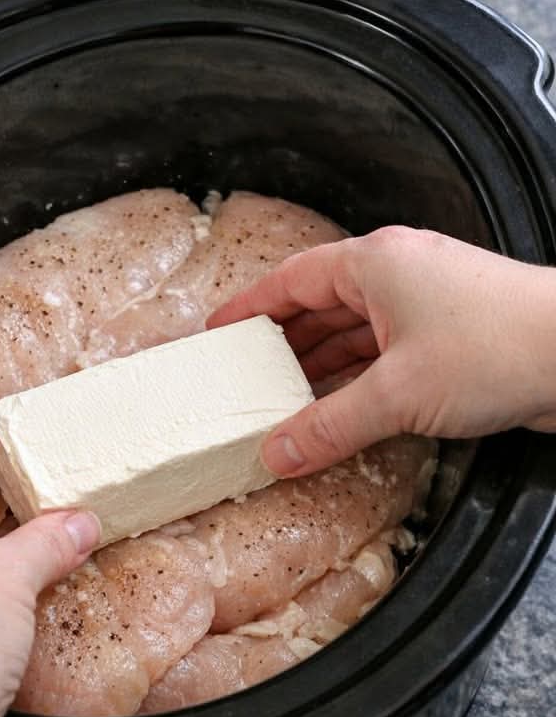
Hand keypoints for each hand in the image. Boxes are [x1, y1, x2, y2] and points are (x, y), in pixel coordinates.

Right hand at [209, 226, 555, 475]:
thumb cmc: (496, 348)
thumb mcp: (396, 393)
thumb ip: (330, 425)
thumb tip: (278, 452)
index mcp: (374, 264)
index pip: (292, 280)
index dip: (251, 308)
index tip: (221, 332)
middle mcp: (397, 274)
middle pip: (321, 305)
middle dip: (285, 345)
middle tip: (248, 379)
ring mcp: (427, 302)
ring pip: (356, 331)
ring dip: (323, 366)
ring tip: (286, 401)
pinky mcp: (451, 333)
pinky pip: (387, 352)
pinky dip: (360, 377)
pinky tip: (342, 406)